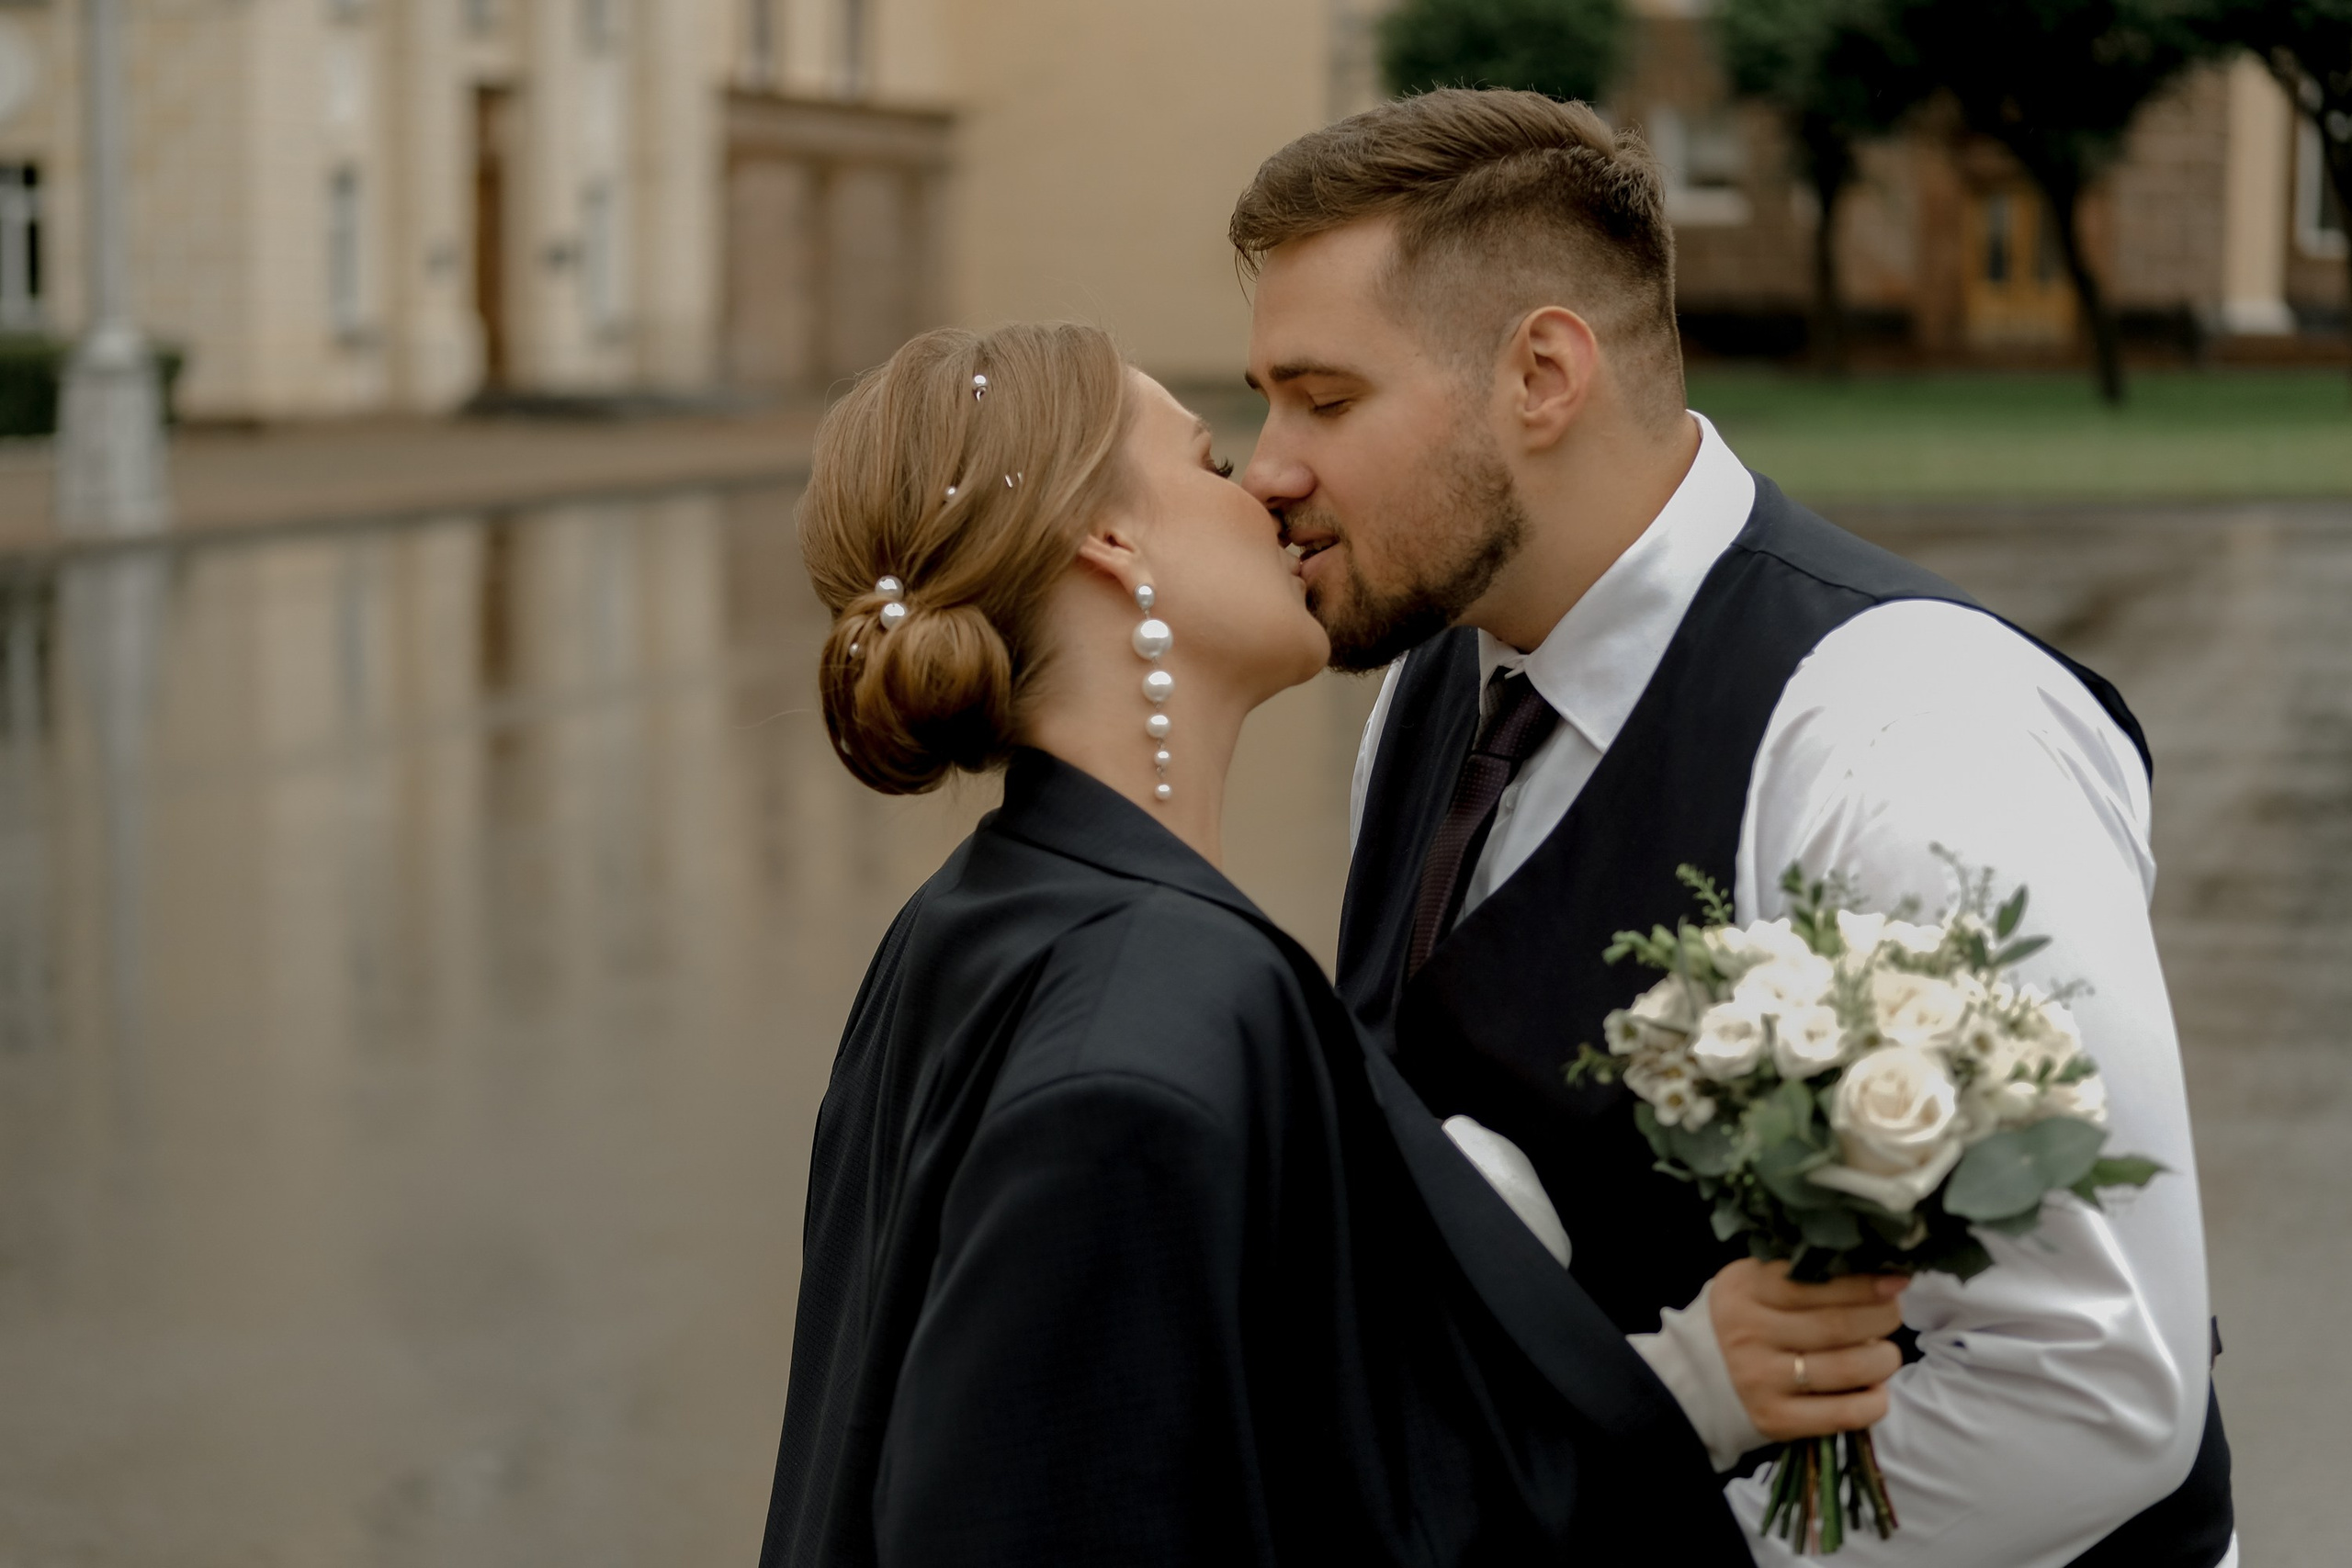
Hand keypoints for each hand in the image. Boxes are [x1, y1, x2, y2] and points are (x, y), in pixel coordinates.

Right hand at [1708, 1258, 1905, 1442]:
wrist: (1709, 1372)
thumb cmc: (1754, 1318)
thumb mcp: (1763, 1282)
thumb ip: (1808, 1275)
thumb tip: (1880, 1278)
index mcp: (1745, 1290)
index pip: (1814, 1283)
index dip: (1863, 1284)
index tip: (1894, 1283)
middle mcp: (1748, 1334)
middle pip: (1836, 1325)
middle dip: (1880, 1319)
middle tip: (1892, 1315)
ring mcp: (1759, 1380)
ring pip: (1845, 1368)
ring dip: (1882, 1360)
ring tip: (1886, 1354)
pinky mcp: (1775, 1419)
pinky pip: (1842, 1414)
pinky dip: (1873, 1402)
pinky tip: (1877, 1391)